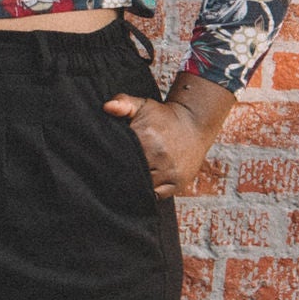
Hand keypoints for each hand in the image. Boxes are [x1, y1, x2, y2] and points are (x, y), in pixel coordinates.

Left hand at [103, 87, 222, 197]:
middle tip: (110, 173)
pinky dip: (146, 193)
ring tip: (124, 180)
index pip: (119, 157)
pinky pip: (155, 196)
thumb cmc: (163, 117)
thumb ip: (123, 103)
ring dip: (132, 185)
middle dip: (120, 174)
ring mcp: (169, 172)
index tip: (104, 161)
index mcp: (146, 138)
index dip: (110, 161)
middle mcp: (159, 157)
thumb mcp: (143, 105)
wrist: (194, 124)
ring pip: (142, 186)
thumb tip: (107, 107)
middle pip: (130, 174)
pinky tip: (140, 186)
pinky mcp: (177, 184)